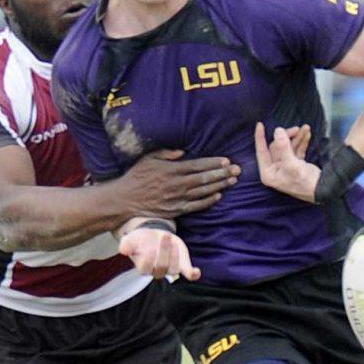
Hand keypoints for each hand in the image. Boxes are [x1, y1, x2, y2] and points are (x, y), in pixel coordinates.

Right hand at [119, 226, 199, 280]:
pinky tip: (196, 271)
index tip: (149, 247)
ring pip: (174, 269)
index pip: (145, 268)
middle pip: (161, 267)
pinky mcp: (182, 265)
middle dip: (164, 251)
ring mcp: (170, 268)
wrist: (154, 235)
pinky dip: (193, 274)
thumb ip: (126, 244)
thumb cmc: (141, 240)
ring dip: (175, 255)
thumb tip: (123, 250)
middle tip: (164, 235)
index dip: (148, 259)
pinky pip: (189, 274)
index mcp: (143, 266)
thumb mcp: (131, 239)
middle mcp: (157, 271)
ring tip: (172, 240)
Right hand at [123, 149, 239, 217]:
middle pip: (205, 178)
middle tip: (237, 170)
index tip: (226, 161)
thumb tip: (183, 152)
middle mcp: (177, 184)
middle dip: (223, 174)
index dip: (213, 163)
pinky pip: (196, 206)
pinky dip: (208, 201)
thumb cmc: (136, 176)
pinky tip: (218, 196)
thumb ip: (167, 153)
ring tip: (232, 181)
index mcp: (171, 170)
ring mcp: (177, 199)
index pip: (198, 165)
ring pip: (203, 192)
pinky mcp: (176, 211)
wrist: (125, 200)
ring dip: (219, 186)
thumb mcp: (148, 159)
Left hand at [254, 122, 319, 202]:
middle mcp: (275, 169)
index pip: (261, 151)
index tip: (259, 124)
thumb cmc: (303, 182)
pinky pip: (296, 150)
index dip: (260, 137)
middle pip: (277, 147)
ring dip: (296, 137)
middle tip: (297, 128)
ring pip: (288, 147)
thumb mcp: (292, 164)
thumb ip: (283, 147)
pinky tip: (307, 134)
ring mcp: (285, 166)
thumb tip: (277, 130)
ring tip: (306, 128)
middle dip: (287, 136)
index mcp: (268, 172)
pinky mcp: (296, 165)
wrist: (322, 191)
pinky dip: (301, 142)